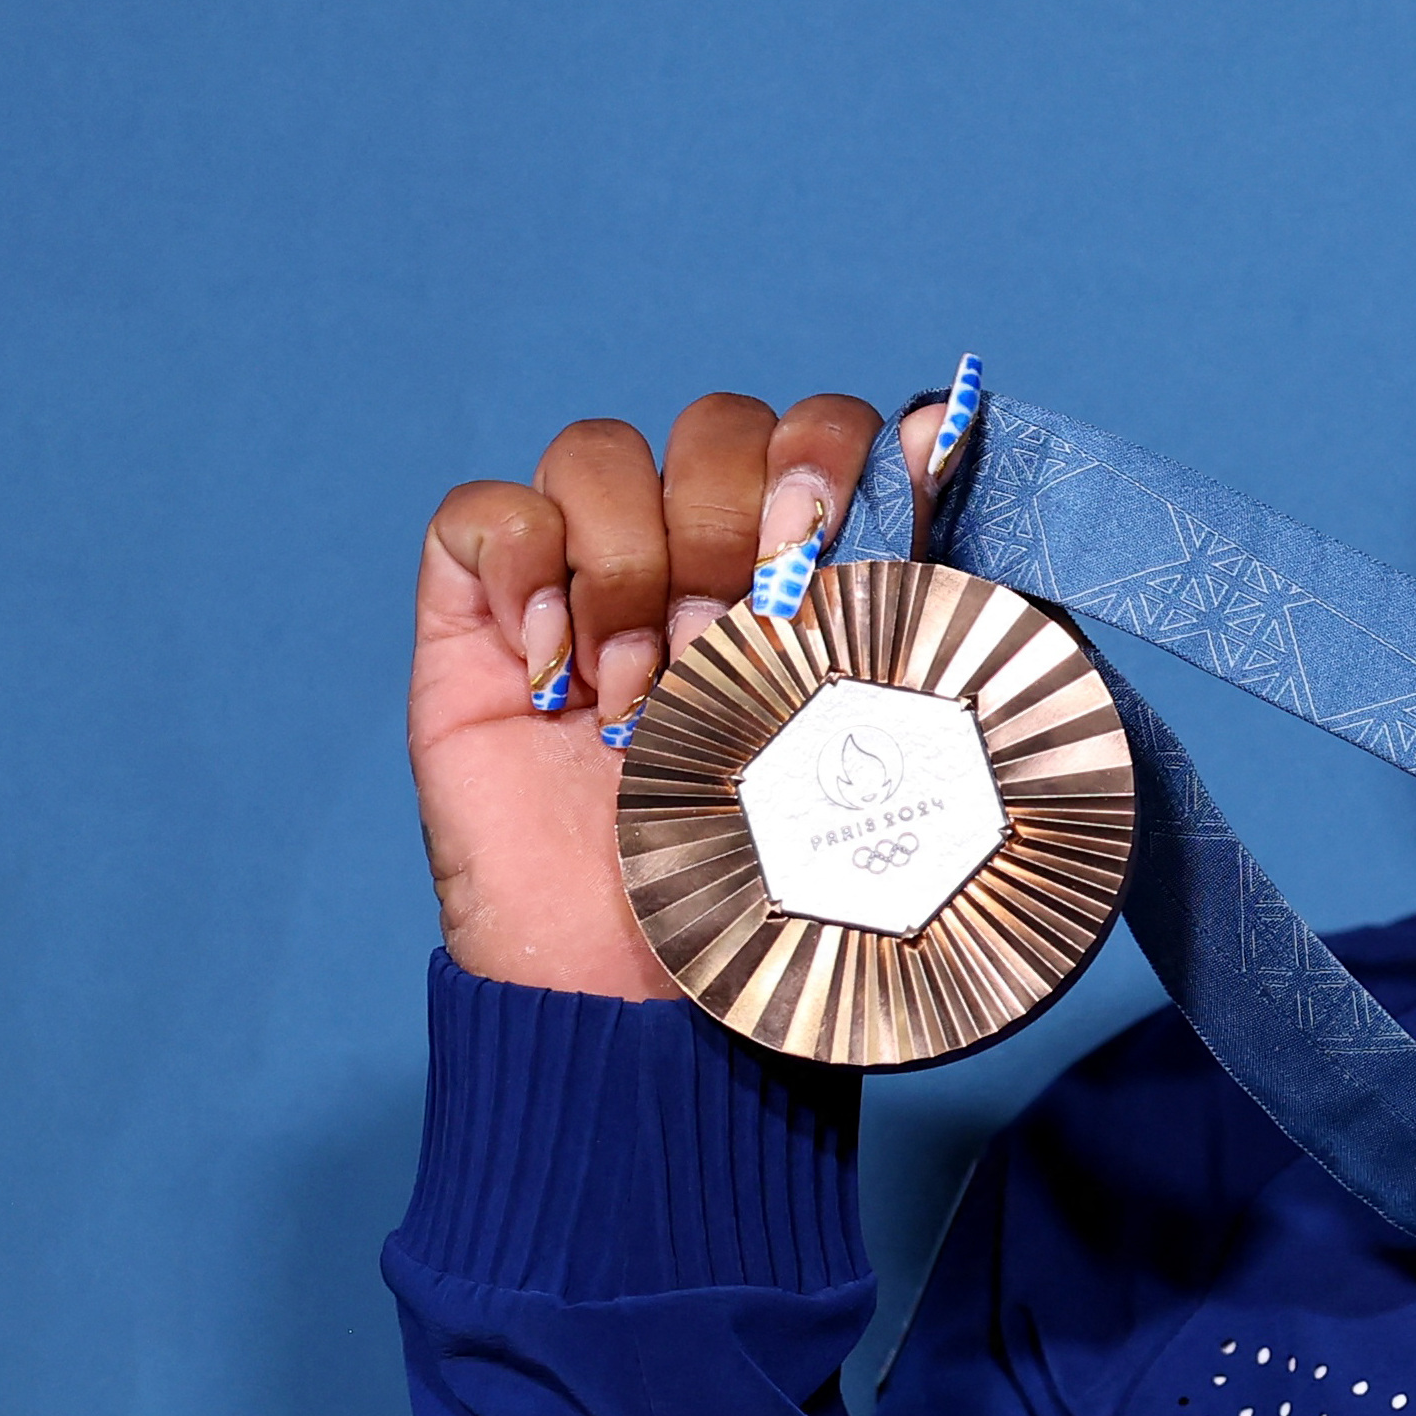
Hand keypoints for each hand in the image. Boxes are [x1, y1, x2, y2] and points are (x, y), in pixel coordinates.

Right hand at [412, 389, 899, 997]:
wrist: (653, 992)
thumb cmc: (774, 877)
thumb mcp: (879, 738)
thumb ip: (916, 600)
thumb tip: (941, 443)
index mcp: (801, 571)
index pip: (817, 427)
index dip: (828, 449)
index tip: (830, 532)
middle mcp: (694, 557)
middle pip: (713, 423)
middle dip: (735, 517)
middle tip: (739, 635)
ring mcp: (578, 581)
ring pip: (598, 450)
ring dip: (634, 564)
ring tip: (644, 691)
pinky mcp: (475, 621)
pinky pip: (482, 514)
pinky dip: (524, 571)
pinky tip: (556, 676)